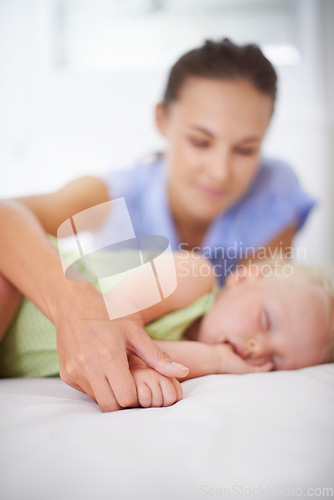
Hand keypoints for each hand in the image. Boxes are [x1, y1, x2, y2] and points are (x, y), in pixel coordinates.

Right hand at [54, 285, 188, 411]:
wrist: (73, 305)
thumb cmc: (109, 315)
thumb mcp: (135, 332)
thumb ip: (158, 357)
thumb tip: (183, 372)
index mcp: (108, 355)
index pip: (126, 397)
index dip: (137, 395)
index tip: (141, 383)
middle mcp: (88, 366)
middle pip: (112, 407)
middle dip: (124, 402)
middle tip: (130, 386)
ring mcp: (74, 372)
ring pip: (98, 401)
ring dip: (110, 394)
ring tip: (117, 376)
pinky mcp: (66, 375)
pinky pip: (86, 392)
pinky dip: (97, 388)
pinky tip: (102, 370)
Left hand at [212, 343, 273, 373]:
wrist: (213, 359)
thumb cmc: (217, 353)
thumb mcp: (228, 348)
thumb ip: (233, 347)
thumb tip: (234, 343)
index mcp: (236, 365)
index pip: (246, 365)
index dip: (252, 362)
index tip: (257, 358)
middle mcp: (241, 369)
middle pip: (253, 369)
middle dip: (260, 367)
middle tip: (268, 364)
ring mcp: (244, 371)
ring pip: (257, 371)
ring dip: (265, 369)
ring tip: (271, 365)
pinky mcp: (247, 371)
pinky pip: (260, 370)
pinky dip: (266, 368)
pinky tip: (271, 365)